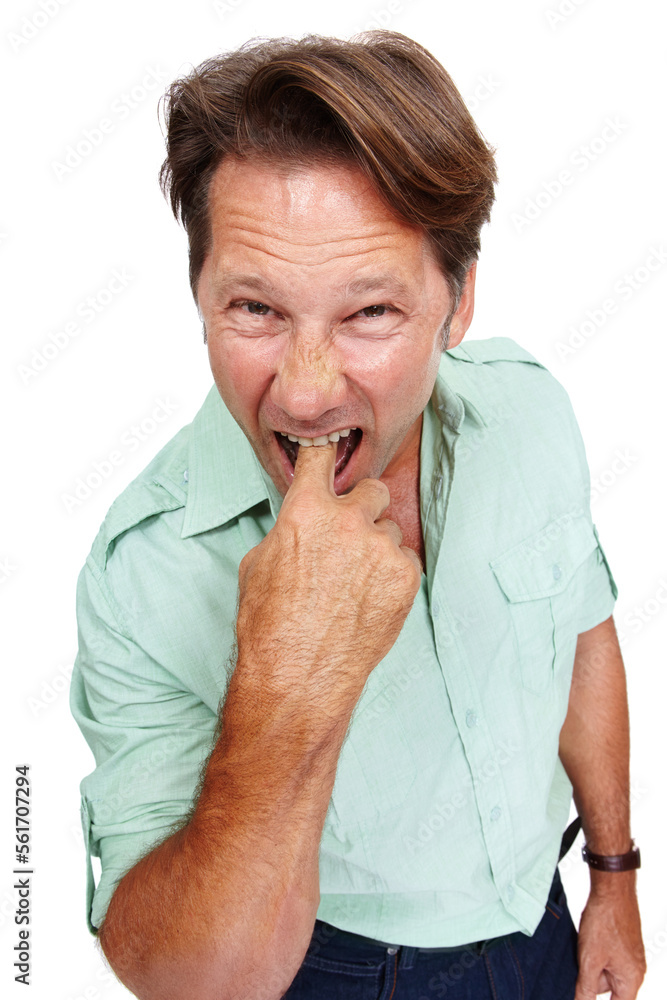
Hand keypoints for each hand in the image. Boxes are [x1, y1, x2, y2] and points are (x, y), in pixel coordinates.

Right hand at [236, 441, 421, 710]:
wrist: (298, 678)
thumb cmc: (269, 626)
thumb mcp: (257, 564)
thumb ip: (289, 529)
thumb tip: (303, 521)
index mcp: (305, 510)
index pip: (321, 456)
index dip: (325, 453)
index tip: (332, 451)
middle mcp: (347, 521)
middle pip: (372, 489)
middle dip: (362, 507)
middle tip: (350, 534)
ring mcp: (380, 549)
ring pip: (389, 529)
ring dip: (376, 546)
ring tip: (355, 582)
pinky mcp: (405, 577)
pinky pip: (405, 558)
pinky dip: (392, 573)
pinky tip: (370, 597)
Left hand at [575, 880, 645, 998]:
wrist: (611, 889)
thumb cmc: (604, 922)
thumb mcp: (590, 960)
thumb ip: (586, 988)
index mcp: (631, 979)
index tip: (583, 995)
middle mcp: (634, 970)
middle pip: (607, 988)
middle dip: (591, 979)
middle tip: (580, 961)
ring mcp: (629, 956)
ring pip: (604, 971)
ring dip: (591, 964)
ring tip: (583, 946)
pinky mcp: (622, 944)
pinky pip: (605, 957)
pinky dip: (594, 953)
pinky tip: (586, 940)